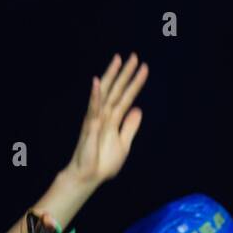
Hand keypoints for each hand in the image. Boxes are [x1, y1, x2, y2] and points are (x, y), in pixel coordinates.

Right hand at [62, 53, 147, 188]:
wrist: (89, 176)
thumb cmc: (102, 161)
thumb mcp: (123, 143)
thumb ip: (130, 126)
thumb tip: (138, 110)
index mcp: (113, 118)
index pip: (127, 97)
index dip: (135, 83)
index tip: (144, 68)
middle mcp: (104, 114)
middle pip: (116, 90)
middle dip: (125, 73)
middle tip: (134, 55)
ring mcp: (96, 119)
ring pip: (105, 94)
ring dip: (111, 76)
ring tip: (118, 60)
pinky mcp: (90, 127)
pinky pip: (93, 109)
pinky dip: (95, 96)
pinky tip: (97, 82)